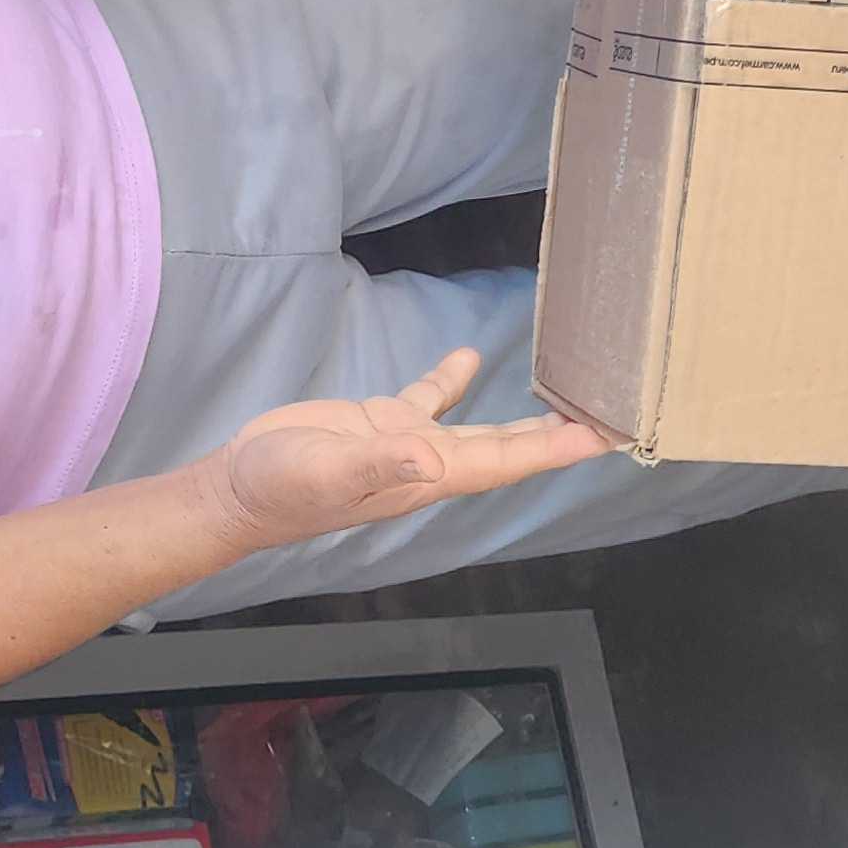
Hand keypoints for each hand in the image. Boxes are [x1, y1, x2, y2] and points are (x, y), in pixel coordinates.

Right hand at [198, 349, 617, 553]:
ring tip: (562, 395)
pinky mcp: (380, 424)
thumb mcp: (330, 471)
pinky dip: (451, 381)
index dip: (556, 449)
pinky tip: (471, 359)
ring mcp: (406, 444)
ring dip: (519, 416)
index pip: (506, 461)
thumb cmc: (283, 488)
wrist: (240, 487)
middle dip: (556, 436)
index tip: (603, 436)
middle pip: (507, 448)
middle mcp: (428, 464)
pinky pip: (427, 400)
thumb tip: (430, 457)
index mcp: (427, 477)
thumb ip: (380, 464)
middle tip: (607, 418)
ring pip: (477, 428)